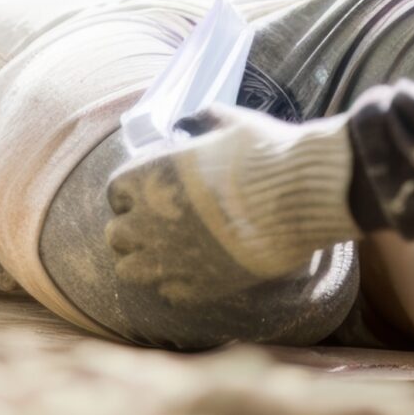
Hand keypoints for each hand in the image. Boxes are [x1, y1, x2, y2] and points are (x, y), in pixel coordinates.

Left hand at [104, 108, 361, 305]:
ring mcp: (170, 257)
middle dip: (135, 231)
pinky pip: (169, 293)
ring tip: (173, 254)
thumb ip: (202, 120)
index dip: (134, 195)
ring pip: (130, 271)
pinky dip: (179, 285)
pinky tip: (200, 271)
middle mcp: (148, 220)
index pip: (116, 193)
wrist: (297, 193)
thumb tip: (190, 122)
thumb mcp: (229, 121)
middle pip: (116, 236)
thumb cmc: (264, 151)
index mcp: (149, 177)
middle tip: (163, 227)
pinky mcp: (198, 286)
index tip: (154, 196)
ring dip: (146, 263)